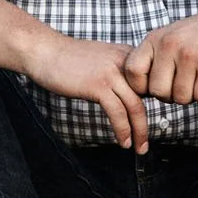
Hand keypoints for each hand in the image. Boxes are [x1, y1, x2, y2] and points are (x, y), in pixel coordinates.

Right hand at [23, 32, 151, 152]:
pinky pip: (118, 112)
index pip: (150, 82)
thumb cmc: (67, 58)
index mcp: (127, 55)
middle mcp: (124, 62)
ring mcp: (111, 73)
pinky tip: (123, 140)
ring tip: (138, 147)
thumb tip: (127, 93)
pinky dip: (123, 129)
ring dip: (139, 131)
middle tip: (146, 142)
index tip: (146, 122)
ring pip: (135, 107)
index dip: (152, 105)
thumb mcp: (101, 58)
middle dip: (147, 123)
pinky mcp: (98, 85)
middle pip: (147, 96)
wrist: (44, 50)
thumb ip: (117, 71)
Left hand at [122, 10, 197, 105]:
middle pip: (158, 92)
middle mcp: (169, 45)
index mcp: (154, 39)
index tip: (155, 86)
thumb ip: (153, 60)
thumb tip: (140, 93)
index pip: (132, 71)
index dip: (141, 86)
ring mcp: (189, 55)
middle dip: (171, 96)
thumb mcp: (168, 39)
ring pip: (181, 98)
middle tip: (183, 85)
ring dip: (192, 96)